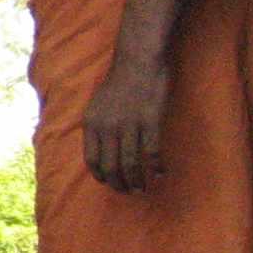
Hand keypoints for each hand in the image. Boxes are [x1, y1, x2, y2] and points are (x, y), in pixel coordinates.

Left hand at [82, 50, 170, 191]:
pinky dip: (156, 167)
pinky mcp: (151, 121)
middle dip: (120, 183)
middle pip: (111, 165)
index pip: (92, 159)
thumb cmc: (119, 83)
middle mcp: (108, 126)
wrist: (137, 61)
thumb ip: (96, 126)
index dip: (101, 175)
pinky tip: (161, 173)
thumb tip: (98, 150)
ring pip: (132, 163)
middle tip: (129, 191)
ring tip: (143, 189)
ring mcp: (129, 124)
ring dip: (138, 180)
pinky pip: (153, 152)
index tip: (109, 183)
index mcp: (91, 123)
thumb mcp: (97, 104)